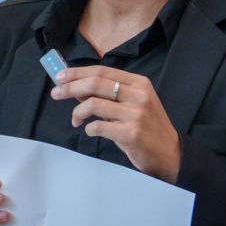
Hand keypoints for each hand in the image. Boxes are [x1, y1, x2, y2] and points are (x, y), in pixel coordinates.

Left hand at [52, 66, 181, 182]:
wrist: (169, 154)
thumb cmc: (147, 127)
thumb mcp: (133, 103)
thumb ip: (109, 94)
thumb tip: (76, 86)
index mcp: (139, 83)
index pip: (102, 71)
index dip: (77, 73)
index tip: (60, 77)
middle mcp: (139, 95)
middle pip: (95, 84)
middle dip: (70, 87)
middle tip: (56, 94)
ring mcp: (135, 114)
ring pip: (93, 104)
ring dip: (77, 112)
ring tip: (76, 120)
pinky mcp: (130, 133)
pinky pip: (97, 126)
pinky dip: (88, 128)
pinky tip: (90, 130)